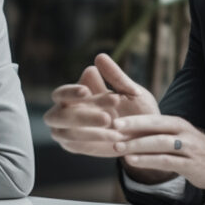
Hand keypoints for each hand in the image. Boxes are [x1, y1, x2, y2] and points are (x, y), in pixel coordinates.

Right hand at [44, 53, 158, 157]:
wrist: (146, 135)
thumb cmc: (136, 109)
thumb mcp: (130, 91)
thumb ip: (115, 76)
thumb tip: (99, 57)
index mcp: (75, 95)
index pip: (62, 93)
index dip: (70, 92)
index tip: (86, 91)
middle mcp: (65, 112)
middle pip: (59, 115)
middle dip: (82, 117)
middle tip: (108, 117)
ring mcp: (67, 132)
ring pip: (67, 133)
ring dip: (90, 131)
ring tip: (115, 129)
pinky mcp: (75, 147)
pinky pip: (77, 146)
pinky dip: (94, 141)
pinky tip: (115, 138)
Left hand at [113, 114, 204, 200]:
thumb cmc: (196, 151)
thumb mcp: (180, 137)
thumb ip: (160, 133)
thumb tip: (132, 131)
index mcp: (178, 124)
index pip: (153, 118)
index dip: (134, 118)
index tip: (115, 118)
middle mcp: (182, 132)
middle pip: (155, 126)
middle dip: (133, 126)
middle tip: (113, 127)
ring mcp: (187, 148)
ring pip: (159, 143)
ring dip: (137, 145)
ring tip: (118, 147)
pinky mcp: (189, 164)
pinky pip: (165, 161)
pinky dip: (147, 160)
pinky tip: (133, 161)